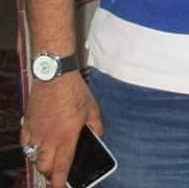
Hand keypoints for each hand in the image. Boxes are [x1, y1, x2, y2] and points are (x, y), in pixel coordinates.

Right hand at [21, 72, 102, 187]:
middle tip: (57, 167)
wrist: (54, 75)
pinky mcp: (27, 124)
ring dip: (41, 159)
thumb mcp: (92, 107)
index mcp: (66, 137)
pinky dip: (31, 147)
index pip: (61, 166)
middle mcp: (48, 139)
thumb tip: (98, 136)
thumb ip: (96, 125)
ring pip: (33, 156)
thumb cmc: (75, 90)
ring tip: (49, 154)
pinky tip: (38, 141)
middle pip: (44, 166)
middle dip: (50, 171)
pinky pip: (26, 143)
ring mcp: (35, 132)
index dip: (58, 182)